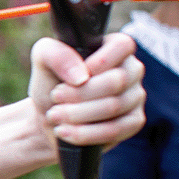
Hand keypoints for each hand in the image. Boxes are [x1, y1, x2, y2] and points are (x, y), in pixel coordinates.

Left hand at [28, 33, 144, 146]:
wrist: (50, 118)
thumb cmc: (50, 84)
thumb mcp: (43, 61)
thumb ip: (56, 55)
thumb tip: (81, 75)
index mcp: (114, 47)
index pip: (122, 45)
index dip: (99, 62)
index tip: (75, 77)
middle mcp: (131, 69)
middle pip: (116, 81)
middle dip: (79, 93)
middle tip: (55, 97)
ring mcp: (135, 96)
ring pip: (114, 107)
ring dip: (78, 114)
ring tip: (55, 115)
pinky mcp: (133, 122)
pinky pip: (116, 130)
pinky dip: (86, 133)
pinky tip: (66, 132)